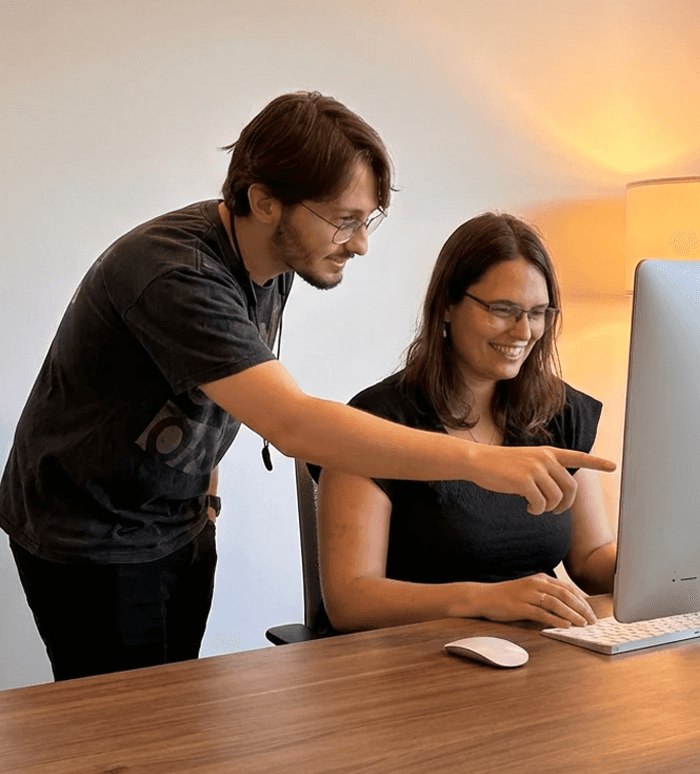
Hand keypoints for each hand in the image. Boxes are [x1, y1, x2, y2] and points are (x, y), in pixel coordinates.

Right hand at [469, 445, 615, 515]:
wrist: (478, 460)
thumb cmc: (501, 465)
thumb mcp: (527, 461)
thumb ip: (545, 469)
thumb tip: (558, 492)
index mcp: (548, 453)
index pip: (578, 457)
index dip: (597, 463)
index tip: (614, 466)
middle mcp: (546, 459)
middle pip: (571, 488)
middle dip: (565, 505)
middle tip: (555, 511)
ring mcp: (535, 469)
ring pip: (556, 499)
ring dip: (548, 509)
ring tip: (535, 507)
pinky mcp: (525, 481)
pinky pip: (540, 504)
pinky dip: (536, 510)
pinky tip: (527, 508)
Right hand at [479, 573, 596, 627]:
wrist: (484, 597)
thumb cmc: (508, 595)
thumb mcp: (530, 589)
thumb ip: (547, 594)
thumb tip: (568, 607)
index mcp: (540, 578)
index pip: (567, 588)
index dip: (582, 599)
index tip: (592, 611)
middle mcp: (535, 584)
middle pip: (565, 594)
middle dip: (582, 608)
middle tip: (592, 620)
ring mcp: (528, 595)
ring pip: (556, 603)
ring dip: (572, 614)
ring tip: (583, 624)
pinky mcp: (520, 606)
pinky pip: (542, 613)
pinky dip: (556, 620)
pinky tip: (565, 626)